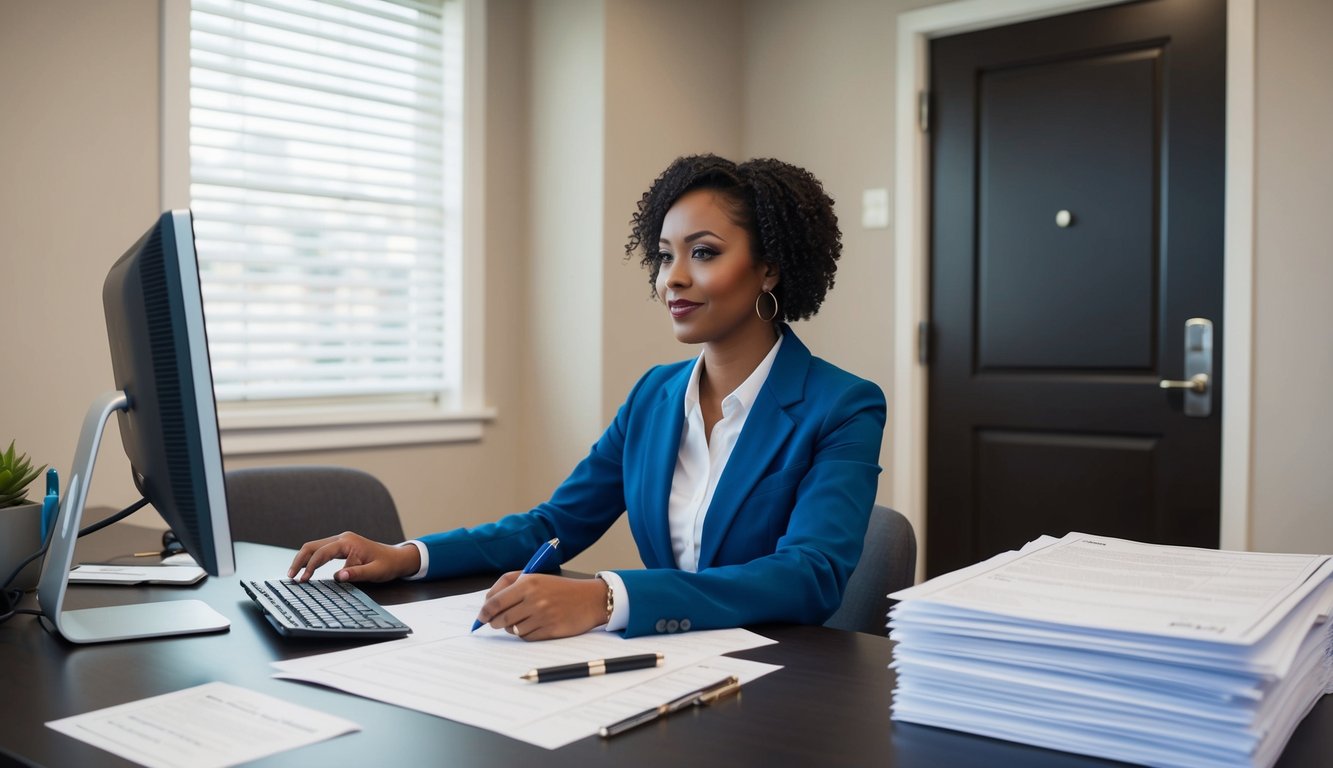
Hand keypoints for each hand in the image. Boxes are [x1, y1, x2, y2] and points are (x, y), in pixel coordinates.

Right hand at [287, 531, 419, 582]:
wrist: (397, 558)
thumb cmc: (387, 564)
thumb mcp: (375, 572)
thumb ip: (357, 573)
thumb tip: (338, 576)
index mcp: (348, 542)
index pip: (322, 553)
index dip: (310, 567)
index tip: (303, 580)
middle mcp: (342, 538)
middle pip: (313, 546)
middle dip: (299, 560)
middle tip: (290, 577)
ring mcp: (341, 540)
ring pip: (315, 547)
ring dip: (303, 559)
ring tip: (294, 575)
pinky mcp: (341, 545)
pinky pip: (322, 550)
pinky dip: (311, 559)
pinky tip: (306, 569)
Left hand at [476, 573, 607, 640]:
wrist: (590, 599)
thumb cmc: (560, 588)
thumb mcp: (536, 577)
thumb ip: (509, 584)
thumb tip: (487, 601)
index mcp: (528, 583)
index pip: (495, 601)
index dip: (484, 612)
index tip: (481, 617)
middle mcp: (535, 599)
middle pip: (501, 618)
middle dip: (495, 622)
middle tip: (496, 622)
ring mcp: (543, 616)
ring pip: (513, 629)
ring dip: (512, 628)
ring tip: (520, 621)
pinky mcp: (551, 630)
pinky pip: (527, 637)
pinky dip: (525, 634)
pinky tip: (533, 626)